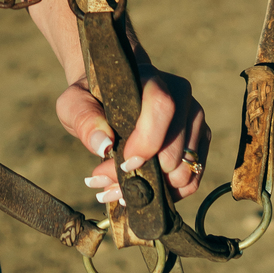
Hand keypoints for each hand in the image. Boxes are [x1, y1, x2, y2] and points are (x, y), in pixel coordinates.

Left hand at [58, 62, 209, 208]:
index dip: (147, 141)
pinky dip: (167, 194)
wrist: (111, 96)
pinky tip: (141, 190)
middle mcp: (179, 95)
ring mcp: (193, 118)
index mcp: (150, 78)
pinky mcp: (198, 141)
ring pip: (185, 169)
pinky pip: (192, 179)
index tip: (124, 162)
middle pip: (175, 148)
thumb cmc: (92, 98)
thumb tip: (105, 146)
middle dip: (142, 175)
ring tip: (120, 189)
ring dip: (153, 189)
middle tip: (107, 183)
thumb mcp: (74, 104)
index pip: (162, 106)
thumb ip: (84, 120)